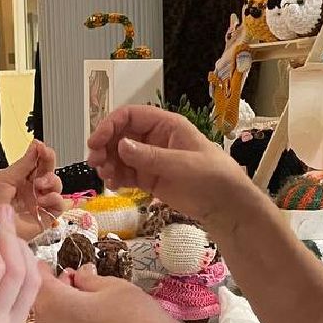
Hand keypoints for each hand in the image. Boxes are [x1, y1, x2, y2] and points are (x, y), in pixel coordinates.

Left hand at [0, 140, 63, 241]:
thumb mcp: (4, 178)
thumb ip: (23, 164)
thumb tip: (36, 146)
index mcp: (19, 179)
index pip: (37, 163)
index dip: (42, 153)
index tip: (42, 147)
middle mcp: (30, 191)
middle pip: (49, 172)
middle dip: (49, 162)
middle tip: (46, 157)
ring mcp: (38, 204)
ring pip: (56, 188)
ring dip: (52, 180)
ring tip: (39, 183)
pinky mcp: (43, 218)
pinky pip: (58, 206)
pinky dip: (55, 199)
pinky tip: (43, 198)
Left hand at [33, 265, 184, 322]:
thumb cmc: (138, 319)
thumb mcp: (114, 286)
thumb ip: (87, 278)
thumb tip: (78, 274)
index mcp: (53, 306)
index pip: (37, 280)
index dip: (43, 268)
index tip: (50, 262)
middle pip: (40, 303)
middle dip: (54, 290)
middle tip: (76, 280)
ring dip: (60, 311)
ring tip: (87, 305)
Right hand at [86, 105, 246, 227]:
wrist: (227, 206)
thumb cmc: (213, 177)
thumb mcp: (183, 165)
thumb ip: (151, 156)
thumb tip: (121, 145)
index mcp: (166, 125)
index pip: (131, 116)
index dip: (110, 125)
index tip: (96, 141)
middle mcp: (155, 139)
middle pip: (120, 135)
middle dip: (104, 146)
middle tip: (95, 162)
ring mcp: (151, 159)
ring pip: (120, 155)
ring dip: (108, 163)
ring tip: (106, 177)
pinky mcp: (150, 179)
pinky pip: (126, 173)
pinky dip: (116, 178)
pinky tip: (114, 185)